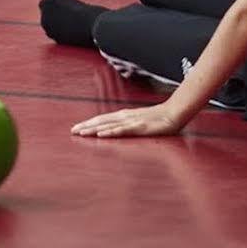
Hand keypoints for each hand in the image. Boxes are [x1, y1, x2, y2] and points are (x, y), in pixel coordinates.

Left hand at [71, 104, 189, 138]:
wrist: (174, 113)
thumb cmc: (158, 119)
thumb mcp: (140, 122)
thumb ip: (129, 125)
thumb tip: (118, 130)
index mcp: (124, 115)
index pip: (102, 119)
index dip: (89, 123)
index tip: (77, 128)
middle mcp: (124, 116)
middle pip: (101, 121)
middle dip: (86, 126)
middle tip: (72, 131)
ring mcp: (131, 121)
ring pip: (108, 125)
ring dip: (94, 129)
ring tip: (81, 133)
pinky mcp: (139, 127)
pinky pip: (123, 130)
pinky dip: (111, 132)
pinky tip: (102, 134)